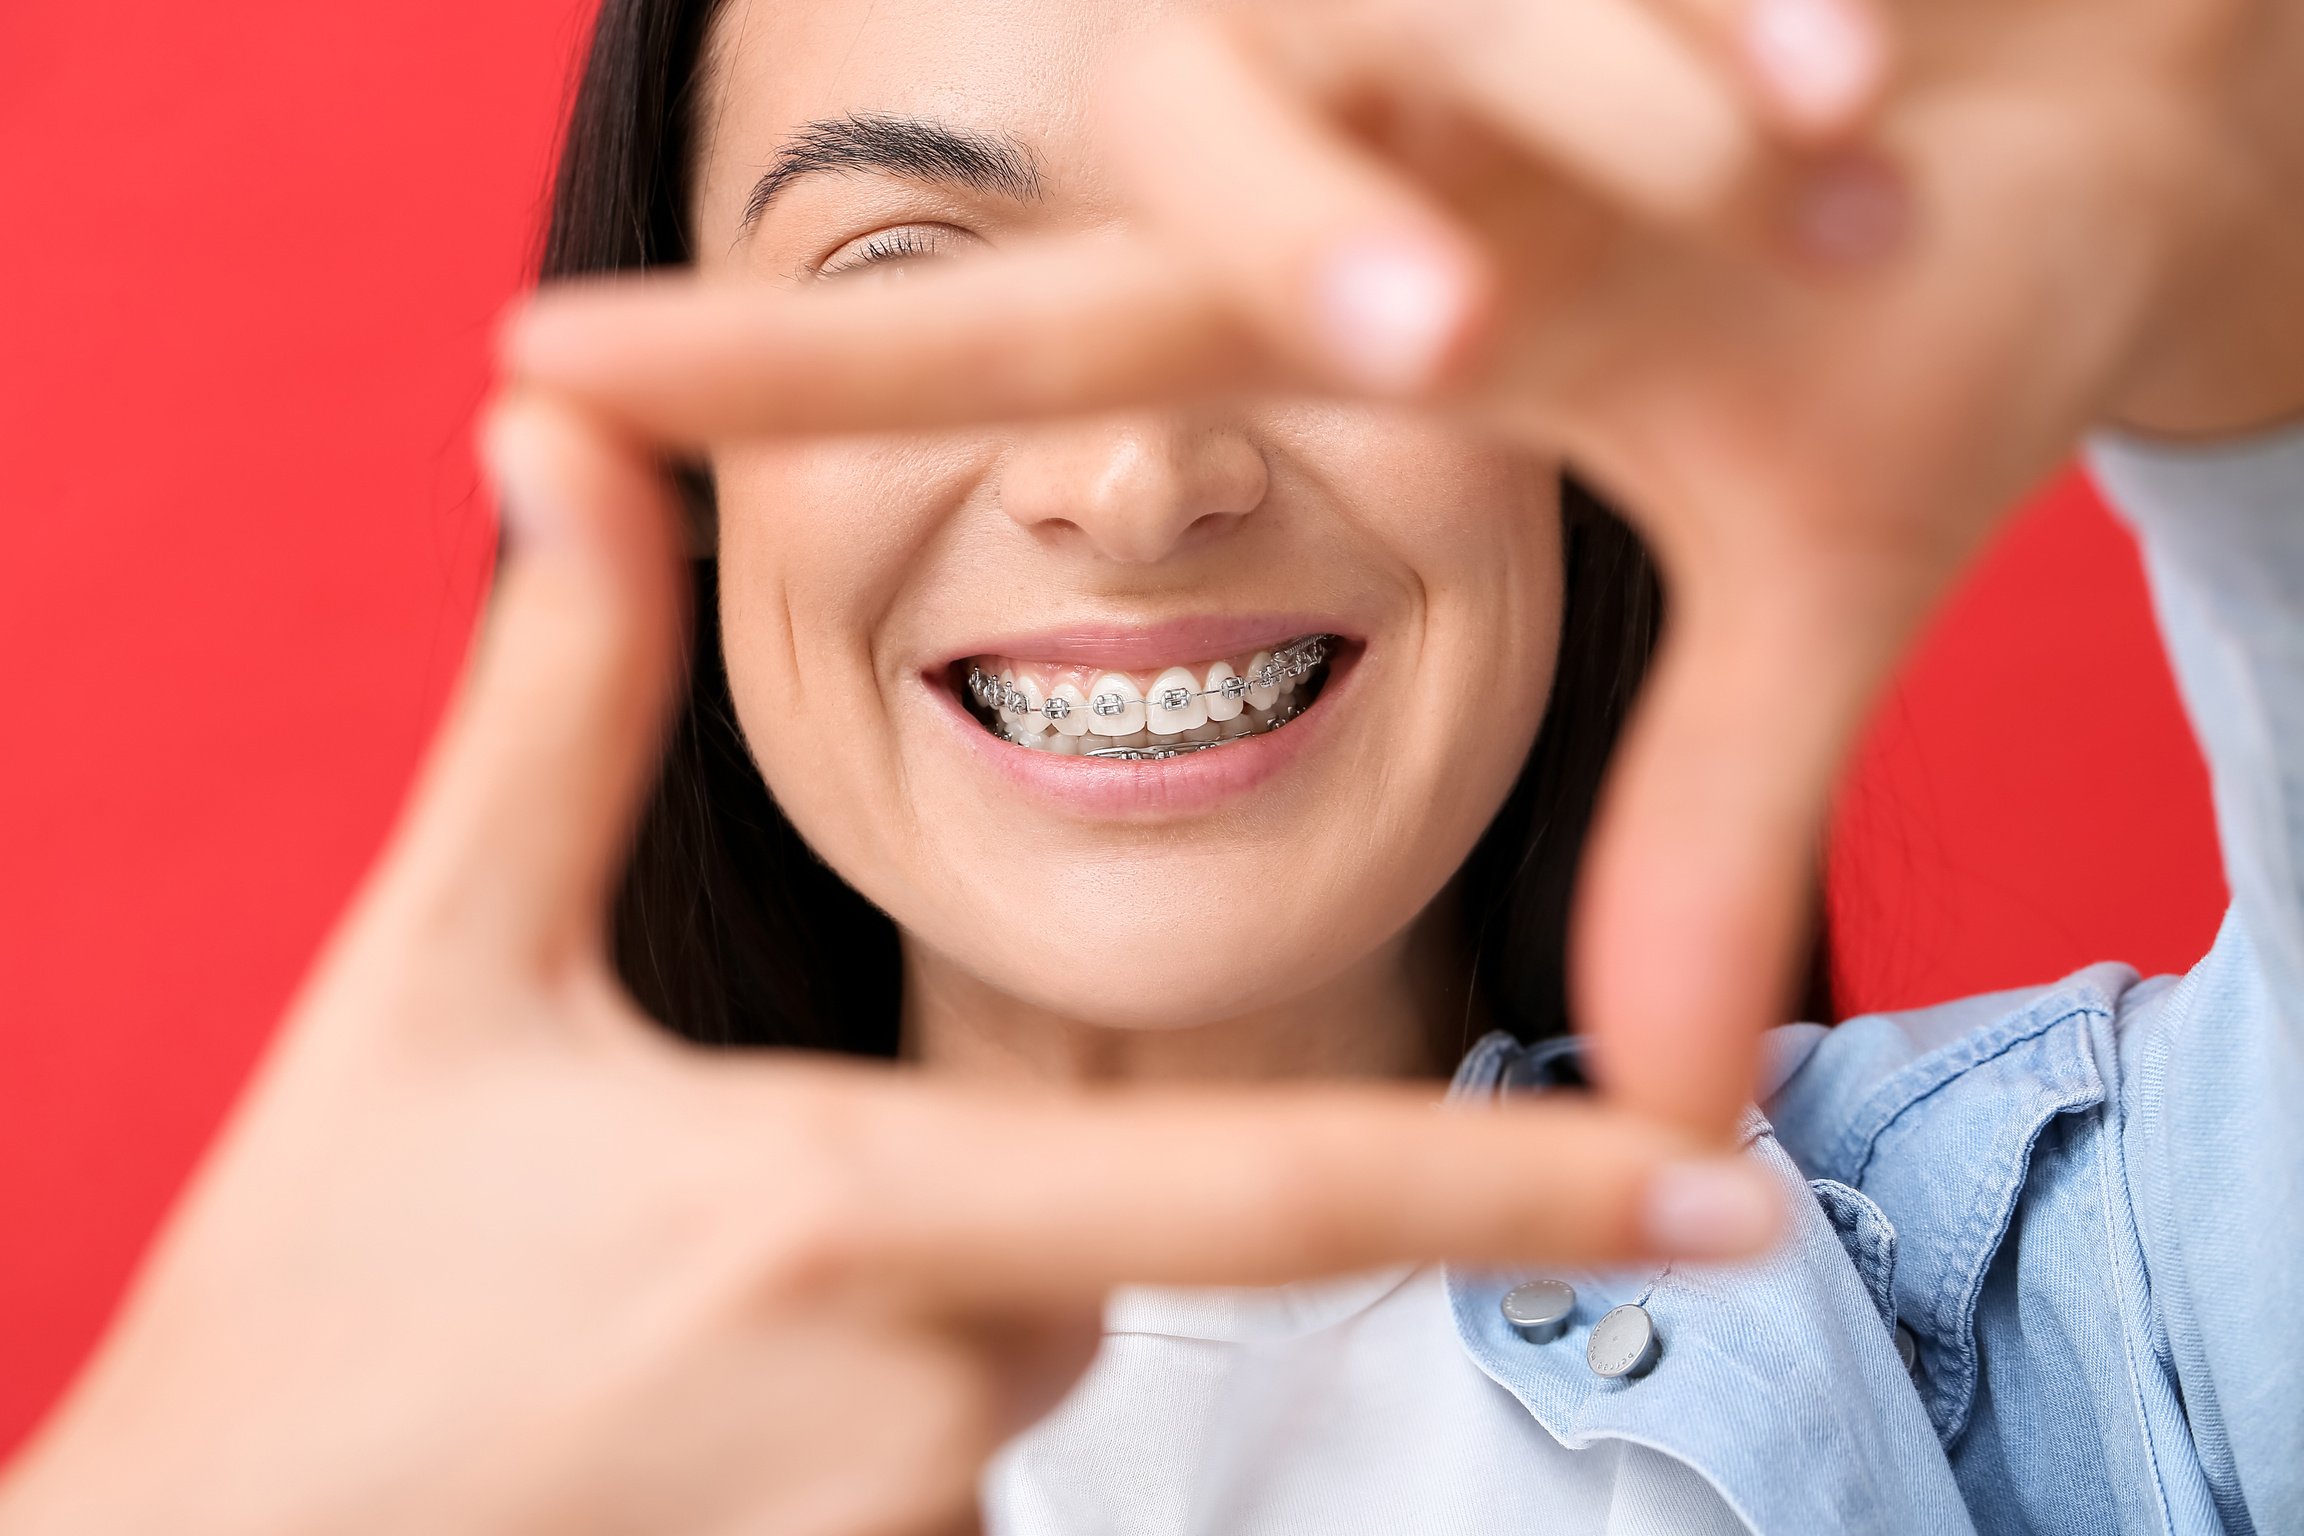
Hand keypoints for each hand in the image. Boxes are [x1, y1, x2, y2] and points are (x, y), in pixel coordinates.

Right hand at [0, 397, 1766, 1535]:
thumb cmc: (307, 1294)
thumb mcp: (433, 978)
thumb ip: (558, 704)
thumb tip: (561, 428)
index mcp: (852, 1206)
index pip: (1256, 1188)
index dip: (1516, 1181)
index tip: (1735, 1176)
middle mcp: (921, 1394)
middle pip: (1081, 1263)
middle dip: (962, 1221)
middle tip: (698, 1235)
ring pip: (1004, 1378)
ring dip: (883, 1330)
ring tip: (642, 1351)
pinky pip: (935, 1492)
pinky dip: (844, 1436)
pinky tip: (661, 1439)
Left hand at [504, 0, 2303, 1139]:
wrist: (2103, 125)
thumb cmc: (1913, 323)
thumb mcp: (1811, 578)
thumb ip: (1701, 822)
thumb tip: (1668, 1122)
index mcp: (1374, 281)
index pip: (1040, 318)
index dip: (795, 364)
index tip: (539, 382)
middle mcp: (1396, 108)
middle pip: (1203, 120)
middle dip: (1316, 218)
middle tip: (1455, 319)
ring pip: (1462, 10)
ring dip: (1632, 92)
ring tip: (1831, 145)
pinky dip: (1756, 7)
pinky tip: (1865, 51)